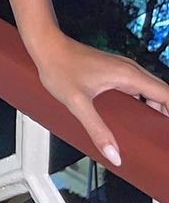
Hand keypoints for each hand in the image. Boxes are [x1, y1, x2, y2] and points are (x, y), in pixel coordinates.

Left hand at [32, 32, 168, 167]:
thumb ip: (97, 130)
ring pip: (150, 90)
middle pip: (162, 93)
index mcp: (129, 75)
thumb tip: (115, 156)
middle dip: (168, 114)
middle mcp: (130, 70)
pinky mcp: (114, 70)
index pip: (167, 94)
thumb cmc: (59, 68)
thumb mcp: (77, 104)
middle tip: (163, 138)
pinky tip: (135, 118)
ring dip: (157, 108)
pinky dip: (144, 102)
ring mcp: (122, 68)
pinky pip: (138, 87)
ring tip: (155, 132)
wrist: (46, 45)